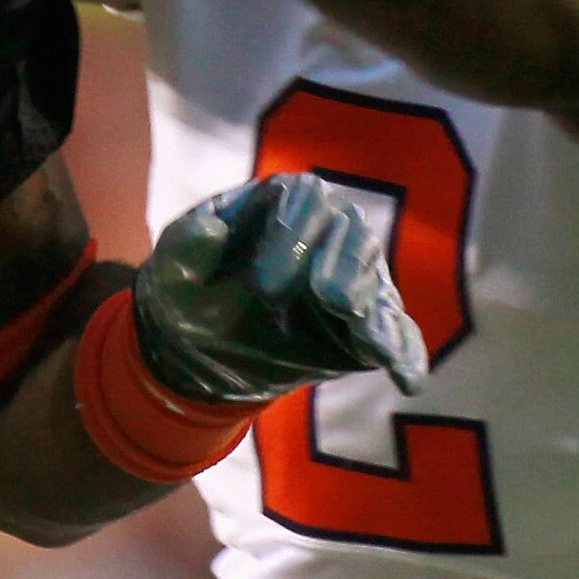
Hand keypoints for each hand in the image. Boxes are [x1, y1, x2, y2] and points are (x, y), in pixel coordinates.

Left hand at [133, 172, 427, 403]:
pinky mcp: (362, 329)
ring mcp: (349, 280)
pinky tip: (408, 379)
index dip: (292, 235)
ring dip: (375, 308)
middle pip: (353, 234)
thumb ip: (184, 246)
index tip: (264, 285)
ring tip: (370, 339)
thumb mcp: (170, 270)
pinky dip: (405, 353)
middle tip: (329, 300)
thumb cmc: (187, 291)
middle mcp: (326, 232)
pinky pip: (397, 334)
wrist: (197, 347)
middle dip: (344, 265)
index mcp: (280, 203)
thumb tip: (210, 228)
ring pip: (376, 280)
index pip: (305, 198)